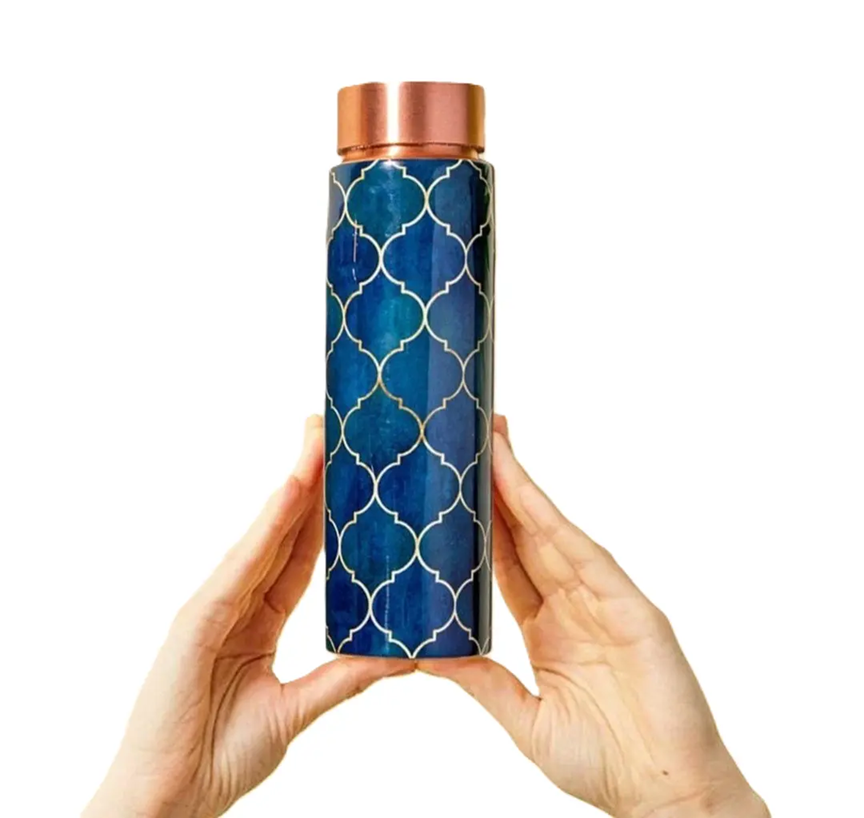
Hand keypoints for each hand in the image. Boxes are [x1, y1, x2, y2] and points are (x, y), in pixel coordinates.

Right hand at [84, 416, 410, 817]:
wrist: (170, 801)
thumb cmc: (221, 756)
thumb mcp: (298, 708)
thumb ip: (347, 677)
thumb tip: (405, 654)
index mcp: (260, 618)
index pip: (303, 553)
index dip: (328, 513)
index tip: (353, 473)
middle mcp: (238, 600)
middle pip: (284, 530)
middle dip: (312, 480)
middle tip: (336, 430)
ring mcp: (215, 604)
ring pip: (265, 533)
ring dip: (295, 485)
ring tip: (322, 440)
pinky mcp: (196, 618)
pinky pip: (242, 564)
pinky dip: (267, 525)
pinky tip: (292, 490)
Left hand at [421, 416, 767, 817]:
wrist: (666, 798)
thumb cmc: (605, 762)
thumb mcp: (524, 718)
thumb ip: (482, 680)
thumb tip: (428, 652)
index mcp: (548, 627)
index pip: (504, 561)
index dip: (479, 523)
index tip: (451, 486)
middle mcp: (574, 604)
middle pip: (527, 532)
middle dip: (499, 486)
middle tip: (472, 436)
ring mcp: (605, 601)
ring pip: (554, 532)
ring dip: (522, 488)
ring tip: (492, 446)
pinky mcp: (633, 609)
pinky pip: (586, 557)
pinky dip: (557, 523)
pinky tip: (529, 495)